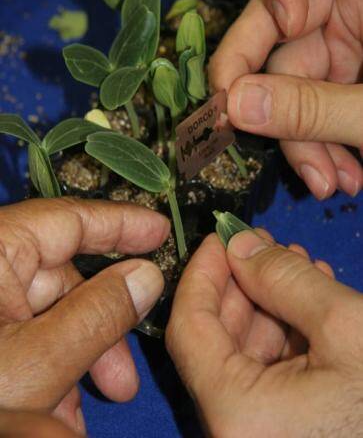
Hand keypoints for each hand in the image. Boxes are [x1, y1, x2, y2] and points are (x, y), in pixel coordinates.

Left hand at [0, 197, 168, 434]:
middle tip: (125, 378)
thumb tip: (148, 275)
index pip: (70, 219)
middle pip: (65, 279)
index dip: (121, 223)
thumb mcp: (36, 361)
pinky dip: (48, 373)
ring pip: (48, 317)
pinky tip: (60, 416)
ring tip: (89, 415)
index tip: (162, 231)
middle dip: (102, 329)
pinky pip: (24, 340)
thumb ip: (99, 314)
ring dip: (78, 363)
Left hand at [167, 230, 362, 436]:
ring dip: (272, 304)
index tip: (222, 237)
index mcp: (237, 415)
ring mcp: (261, 434)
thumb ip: (284, 279)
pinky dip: (290, 334)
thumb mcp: (345, 327)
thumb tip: (239, 245)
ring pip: (247, 354)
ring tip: (299, 265)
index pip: (189, 328)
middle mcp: (237, 432)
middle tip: (267, 244)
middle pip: (218, 340)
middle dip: (244, 284)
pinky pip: (272, 376)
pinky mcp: (285, 433)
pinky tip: (315, 301)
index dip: (202, 274)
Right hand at [209, 0, 362, 199]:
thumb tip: (232, 106)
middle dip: (267, 89)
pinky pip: (310, 110)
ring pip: (291, 83)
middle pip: (278, 30)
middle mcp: (351, 7)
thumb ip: (313, 108)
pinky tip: (342, 178)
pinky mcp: (347, 87)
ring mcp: (347, 49)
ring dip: (301, 139)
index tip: (281, 29)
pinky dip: (319, 147)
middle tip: (237, 128)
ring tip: (330, 183)